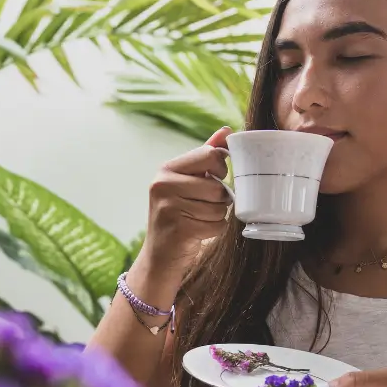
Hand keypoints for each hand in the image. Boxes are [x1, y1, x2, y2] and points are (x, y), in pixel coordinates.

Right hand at [141, 126, 232, 274]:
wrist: (160, 255)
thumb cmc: (178, 213)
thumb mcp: (187, 181)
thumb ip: (205, 155)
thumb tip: (226, 131)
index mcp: (166, 169)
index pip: (211, 155)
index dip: (220, 169)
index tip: (213, 179)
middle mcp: (163, 185)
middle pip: (217, 185)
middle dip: (220, 198)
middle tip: (204, 205)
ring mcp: (169, 207)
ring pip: (220, 207)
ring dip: (217, 216)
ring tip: (199, 219)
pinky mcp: (179, 229)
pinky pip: (217, 225)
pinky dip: (214, 230)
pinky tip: (199, 232)